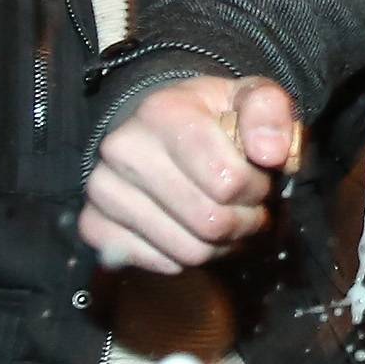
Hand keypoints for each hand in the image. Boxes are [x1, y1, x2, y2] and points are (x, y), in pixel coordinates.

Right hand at [80, 76, 299, 273]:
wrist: (156, 128)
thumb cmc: (209, 117)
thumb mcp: (248, 98)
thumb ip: (270, 113)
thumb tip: (271, 152)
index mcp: (162, 113)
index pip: (227, 181)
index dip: (256, 189)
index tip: (259, 179)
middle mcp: (123, 149)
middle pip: (208, 222)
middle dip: (243, 222)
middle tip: (248, 208)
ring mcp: (103, 189)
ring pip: (187, 251)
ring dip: (220, 245)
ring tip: (225, 220)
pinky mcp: (94, 223)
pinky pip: (157, 265)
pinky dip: (185, 258)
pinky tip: (192, 231)